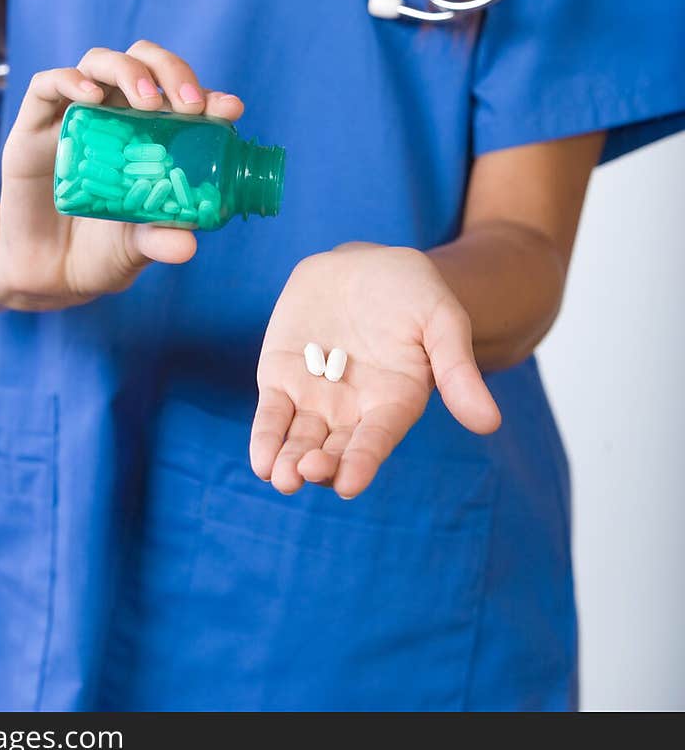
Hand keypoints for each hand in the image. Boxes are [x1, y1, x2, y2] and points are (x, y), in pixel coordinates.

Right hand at [0, 40, 243, 308]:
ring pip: (100, 62)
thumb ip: (159, 239)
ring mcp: (74, 115)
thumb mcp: (137, 248)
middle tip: (189, 105)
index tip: (229, 109)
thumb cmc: (101, 252)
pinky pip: (47, 85)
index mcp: (150, 133)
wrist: (46, 273)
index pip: (181, 96)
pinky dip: (70, 81)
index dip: (208, 95)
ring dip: (129, 72)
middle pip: (143, 61)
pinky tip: (91, 98)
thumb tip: (188, 246)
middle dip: (170, 71)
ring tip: (148, 103)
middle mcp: (115, 113)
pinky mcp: (34, 126)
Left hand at [250, 243, 500, 498]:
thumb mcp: (442, 320)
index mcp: (393, 403)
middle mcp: (353, 411)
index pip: (375, 440)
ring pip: (299, 439)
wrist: (366, 265)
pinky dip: (265, 436)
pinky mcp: (281, 378)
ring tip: (280, 477)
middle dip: (320, 465)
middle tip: (307, 473)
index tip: (348, 484)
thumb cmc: (413, 293)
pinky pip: (272, 413)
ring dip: (288, 460)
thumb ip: (457, 369)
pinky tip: (260, 459)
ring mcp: (315, 397)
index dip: (362, 462)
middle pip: (334, 449)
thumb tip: (489, 423)